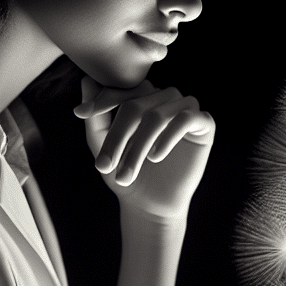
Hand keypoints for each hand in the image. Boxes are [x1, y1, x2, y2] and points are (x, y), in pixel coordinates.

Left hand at [74, 75, 214, 220]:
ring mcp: (185, 107)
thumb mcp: (102, 144)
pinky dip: (168, 137)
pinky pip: (186, 119)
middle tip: (103, 167)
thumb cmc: (125, 171)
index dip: (102, 101)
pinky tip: (156, 157)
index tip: (81, 114)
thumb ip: (96, 115)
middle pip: (136, 106)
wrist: (151, 204)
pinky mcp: (204, 122)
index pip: (122, 90)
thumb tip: (86, 81)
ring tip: (126, 174)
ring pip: (158, 116)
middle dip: (117, 137)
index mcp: (142, 96)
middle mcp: (164, 97)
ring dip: (138, 147)